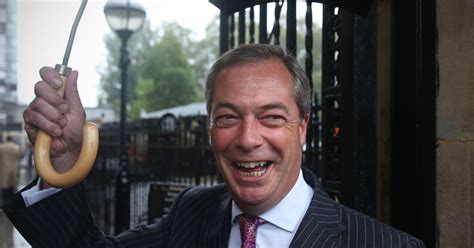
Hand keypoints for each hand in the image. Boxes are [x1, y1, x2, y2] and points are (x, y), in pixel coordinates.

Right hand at [23, 66, 85, 187]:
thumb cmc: (74, 130)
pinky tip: (55, 132)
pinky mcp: (29, 122)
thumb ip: (73, 92)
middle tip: (65, 110)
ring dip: (54, 116)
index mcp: (56, 93)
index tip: (58, 83)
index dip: (50, 74)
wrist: (69, 150)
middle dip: (55, 99)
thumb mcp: (78, 110)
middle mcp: (43, 99)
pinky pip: (34, 117)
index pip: (46, 74)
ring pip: (38, 103)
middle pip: (39, 86)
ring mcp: (34, 109)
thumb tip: (73, 72)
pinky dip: (48, 125)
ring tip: (62, 125)